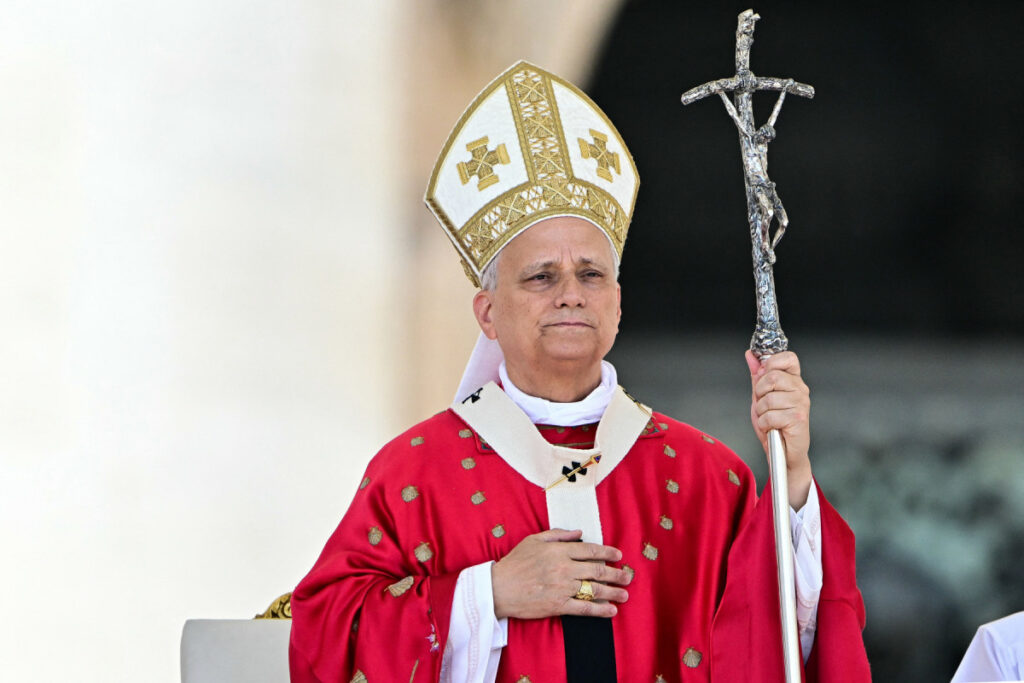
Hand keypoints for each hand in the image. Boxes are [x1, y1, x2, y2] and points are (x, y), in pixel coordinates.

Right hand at [491, 529, 630, 618]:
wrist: (498, 588)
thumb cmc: (515, 563)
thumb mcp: (534, 540)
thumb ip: (558, 534)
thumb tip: (579, 533)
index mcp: (558, 551)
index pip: (590, 550)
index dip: (608, 553)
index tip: (619, 555)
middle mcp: (564, 568)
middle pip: (597, 570)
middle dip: (616, 574)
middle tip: (628, 576)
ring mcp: (562, 588)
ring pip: (594, 589)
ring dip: (613, 592)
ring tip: (624, 594)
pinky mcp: (558, 606)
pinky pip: (584, 608)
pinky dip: (599, 610)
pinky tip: (611, 611)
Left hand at [745, 350, 812, 507]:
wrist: (783, 452)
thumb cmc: (774, 425)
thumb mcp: (760, 397)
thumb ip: (757, 376)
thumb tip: (751, 355)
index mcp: (793, 381)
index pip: (787, 357)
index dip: (771, 363)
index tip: (764, 376)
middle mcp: (801, 389)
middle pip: (771, 377)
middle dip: (759, 393)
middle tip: (763, 405)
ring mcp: (801, 403)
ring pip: (768, 398)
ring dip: (761, 412)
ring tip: (768, 419)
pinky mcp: (798, 418)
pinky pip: (770, 415)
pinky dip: (764, 424)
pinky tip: (771, 428)